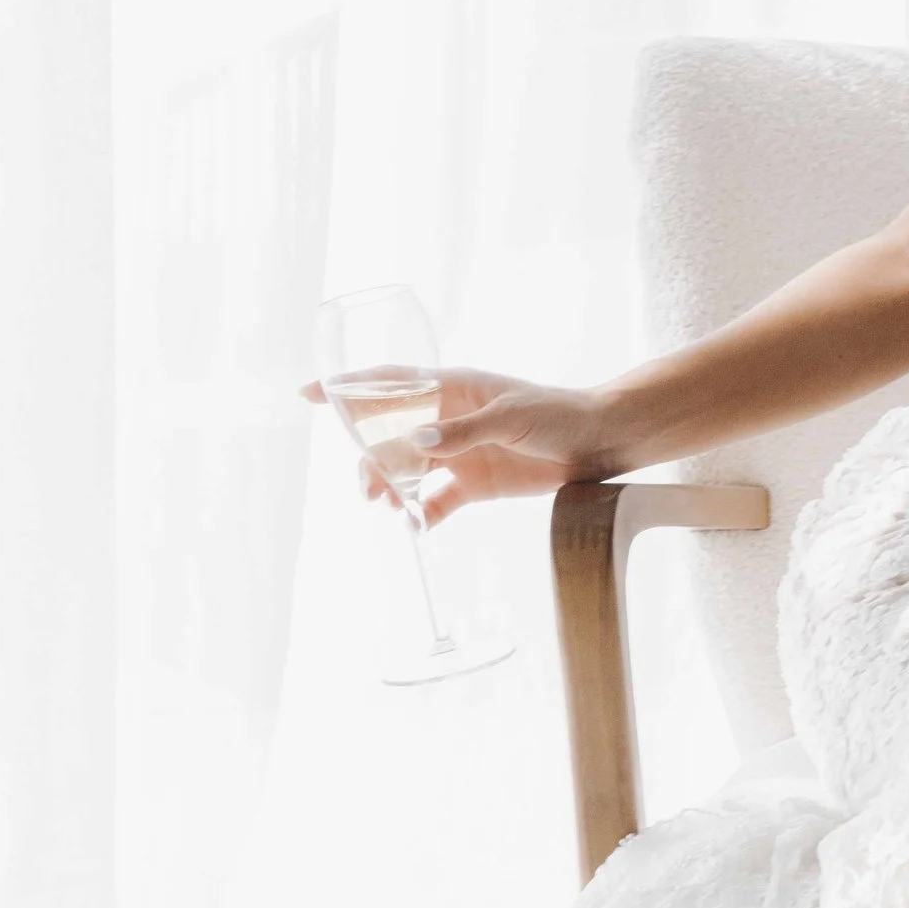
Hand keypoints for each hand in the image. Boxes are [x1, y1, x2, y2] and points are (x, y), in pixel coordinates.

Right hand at [304, 369, 613, 525]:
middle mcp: (446, 419)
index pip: (391, 382)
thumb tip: (416, 444)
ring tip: (390, 506)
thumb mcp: (511, 416)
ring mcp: (457, 452)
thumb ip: (464, 431)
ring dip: (391, 487)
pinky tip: (416, 525)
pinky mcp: (472, 483)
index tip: (310, 394)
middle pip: (389, 435)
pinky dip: (422, 514)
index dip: (350, 387)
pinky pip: (436, 501)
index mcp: (452, 388)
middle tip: (369, 488)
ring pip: (406, 470)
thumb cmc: (557, 414)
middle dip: (369, 458)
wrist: (598, 444)